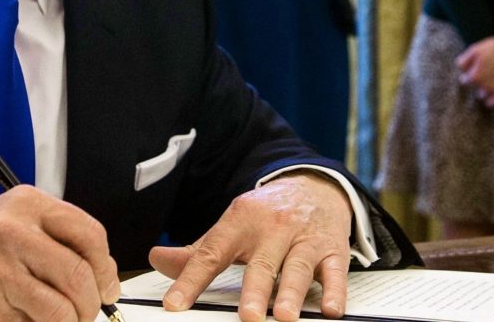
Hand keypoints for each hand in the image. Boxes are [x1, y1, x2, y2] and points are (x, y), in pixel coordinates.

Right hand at [0, 186, 119, 321]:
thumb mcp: (16, 220)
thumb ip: (59, 238)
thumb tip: (104, 275)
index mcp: (27, 205)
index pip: (90, 235)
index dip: (106, 269)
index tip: (108, 287)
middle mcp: (11, 234)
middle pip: (79, 276)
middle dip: (92, 304)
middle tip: (88, 312)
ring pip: (61, 311)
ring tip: (61, 320)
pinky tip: (26, 319)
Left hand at [149, 174, 353, 321]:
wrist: (313, 185)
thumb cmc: (267, 215)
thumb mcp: (231, 227)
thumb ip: (197, 250)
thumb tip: (157, 259)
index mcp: (239, 222)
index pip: (212, 253)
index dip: (191, 280)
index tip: (175, 304)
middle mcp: (272, 228)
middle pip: (261, 263)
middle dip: (255, 290)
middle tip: (249, 316)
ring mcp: (304, 238)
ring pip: (298, 267)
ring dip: (292, 292)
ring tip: (286, 316)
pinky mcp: (332, 247)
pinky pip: (336, 270)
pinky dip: (336, 290)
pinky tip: (332, 309)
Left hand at [456, 37, 493, 105]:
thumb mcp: (475, 50)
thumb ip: (464, 62)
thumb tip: (461, 71)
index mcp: (475, 76)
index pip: (466, 81)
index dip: (469, 75)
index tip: (473, 71)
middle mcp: (485, 86)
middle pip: (476, 90)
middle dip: (479, 84)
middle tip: (484, 75)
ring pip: (485, 97)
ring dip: (486, 91)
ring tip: (491, 81)